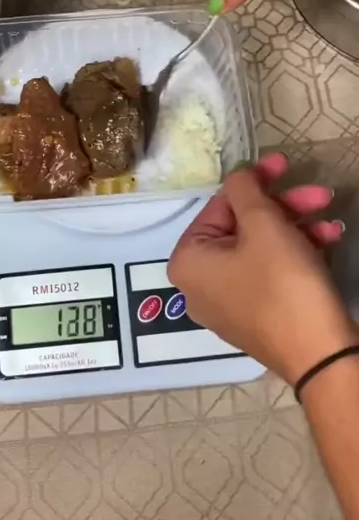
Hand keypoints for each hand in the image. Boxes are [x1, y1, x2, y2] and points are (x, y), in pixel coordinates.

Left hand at [168, 152, 358, 383]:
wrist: (322, 354)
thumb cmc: (283, 282)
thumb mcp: (264, 225)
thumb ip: (245, 190)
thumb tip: (236, 173)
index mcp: (188, 261)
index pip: (219, 206)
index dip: (254, 182)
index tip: (282, 165)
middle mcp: (200, 284)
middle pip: (242, 226)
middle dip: (283, 206)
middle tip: (317, 193)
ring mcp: (230, 304)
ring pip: (262, 248)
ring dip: (297, 226)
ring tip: (330, 216)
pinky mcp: (259, 315)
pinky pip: (272, 272)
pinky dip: (298, 252)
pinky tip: (330, 239)